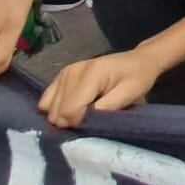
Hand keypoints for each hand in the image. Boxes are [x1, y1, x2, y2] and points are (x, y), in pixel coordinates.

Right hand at [38, 48, 162, 128]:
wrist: (138, 60)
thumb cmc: (137, 78)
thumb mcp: (128, 96)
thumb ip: (104, 110)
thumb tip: (80, 123)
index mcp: (91, 74)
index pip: (69, 110)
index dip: (79, 123)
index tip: (95, 122)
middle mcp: (72, 71)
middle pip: (56, 111)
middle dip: (71, 121)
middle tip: (91, 117)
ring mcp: (65, 72)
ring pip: (48, 108)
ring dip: (64, 115)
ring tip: (84, 111)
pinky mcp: (62, 75)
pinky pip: (46, 100)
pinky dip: (57, 107)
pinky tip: (74, 106)